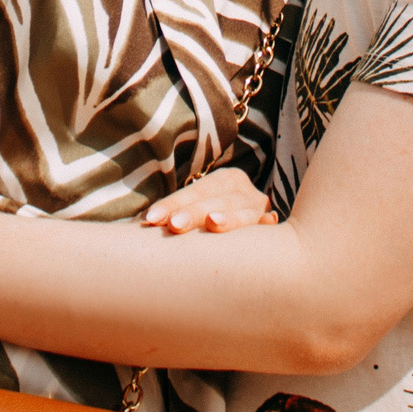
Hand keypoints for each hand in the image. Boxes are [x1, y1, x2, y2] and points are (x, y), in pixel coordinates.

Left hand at [139, 167, 276, 234]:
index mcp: (226, 180)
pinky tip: (268, 224)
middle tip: (173, 226)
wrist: (253, 222)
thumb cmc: (213, 223)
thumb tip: (136, 226)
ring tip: (213, 223)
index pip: (195, 190)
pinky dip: (267, 226)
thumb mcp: (199, 211)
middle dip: (194, 212)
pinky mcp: (276, 230)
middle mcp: (246, 191)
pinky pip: (271, 228)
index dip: (173, 204)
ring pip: (244, 210)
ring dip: (229, 218)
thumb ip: (177, 215)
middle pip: (217, 198)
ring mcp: (262, 209)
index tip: (150, 220)